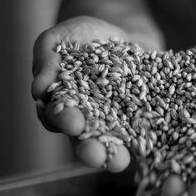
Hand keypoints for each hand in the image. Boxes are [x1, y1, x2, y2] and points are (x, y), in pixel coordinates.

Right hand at [32, 16, 141, 174]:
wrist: (122, 32)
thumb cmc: (81, 37)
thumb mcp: (58, 40)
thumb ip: (47, 61)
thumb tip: (38, 89)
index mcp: (64, 106)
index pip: (58, 119)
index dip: (64, 122)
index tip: (72, 122)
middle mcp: (90, 122)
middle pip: (86, 142)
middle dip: (90, 151)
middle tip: (96, 154)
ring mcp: (119, 123)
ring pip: (117, 145)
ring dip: (118, 156)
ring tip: (122, 163)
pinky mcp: (145, 120)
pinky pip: (147, 132)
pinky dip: (151, 138)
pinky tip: (156, 141)